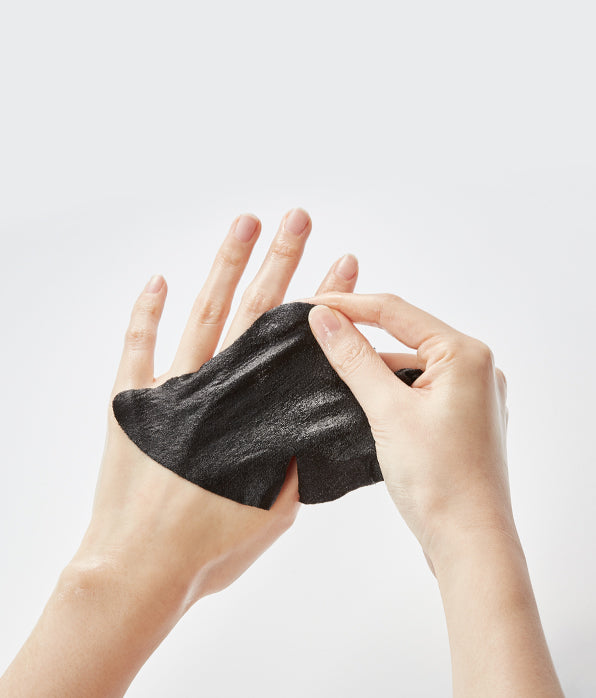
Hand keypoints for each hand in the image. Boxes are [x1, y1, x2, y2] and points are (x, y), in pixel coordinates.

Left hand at [74, 209, 359, 608]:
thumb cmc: (210, 547)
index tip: (341, 264)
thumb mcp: (274, 506)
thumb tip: (310, 417)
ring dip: (226, 266)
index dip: (319, 299)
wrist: (140, 570)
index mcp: (249, 408)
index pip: (292, 338)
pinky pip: (136, 347)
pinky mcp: (130, 403)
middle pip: (252, 310)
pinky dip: (145, 311)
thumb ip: (293, 455)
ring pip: (203, 313)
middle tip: (298, 218)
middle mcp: (212, 386)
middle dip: (279, 260)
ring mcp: (169, 389)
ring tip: (245, 223)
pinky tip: (157, 278)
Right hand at [304, 292, 511, 571]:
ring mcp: (470, 394)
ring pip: (408, 364)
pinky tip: (359, 396)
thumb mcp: (388, 411)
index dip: (348, 305)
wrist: (469, 543)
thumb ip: (355, 358)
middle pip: (404, 335)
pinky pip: (417, 388)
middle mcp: (475, 367)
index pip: (396, 312)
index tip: (309, 305)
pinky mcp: (459, 417)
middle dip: (359, 334)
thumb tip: (324, 318)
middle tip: (314, 332)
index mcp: (466, 354)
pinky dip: (388, 389)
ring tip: (328, 366)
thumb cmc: (440, 481)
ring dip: (372, 366)